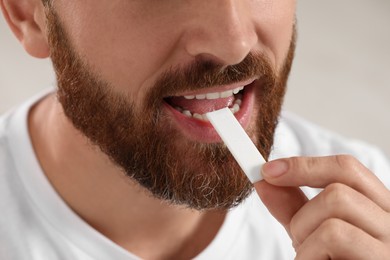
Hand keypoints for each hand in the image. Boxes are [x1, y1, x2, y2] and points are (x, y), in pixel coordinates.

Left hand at [254, 155, 389, 258]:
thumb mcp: (312, 232)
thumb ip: (293, 207)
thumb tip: (265, 180)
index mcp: (379, 207)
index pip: (346, 168)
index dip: (304, 165)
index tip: (267, 171)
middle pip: (337, 192)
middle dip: (303, 216)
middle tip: (299, 240)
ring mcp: (389, 249)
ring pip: (332, 221)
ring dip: (305, 241)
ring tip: (311, 259)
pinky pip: (332, 242)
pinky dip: (308, 257)